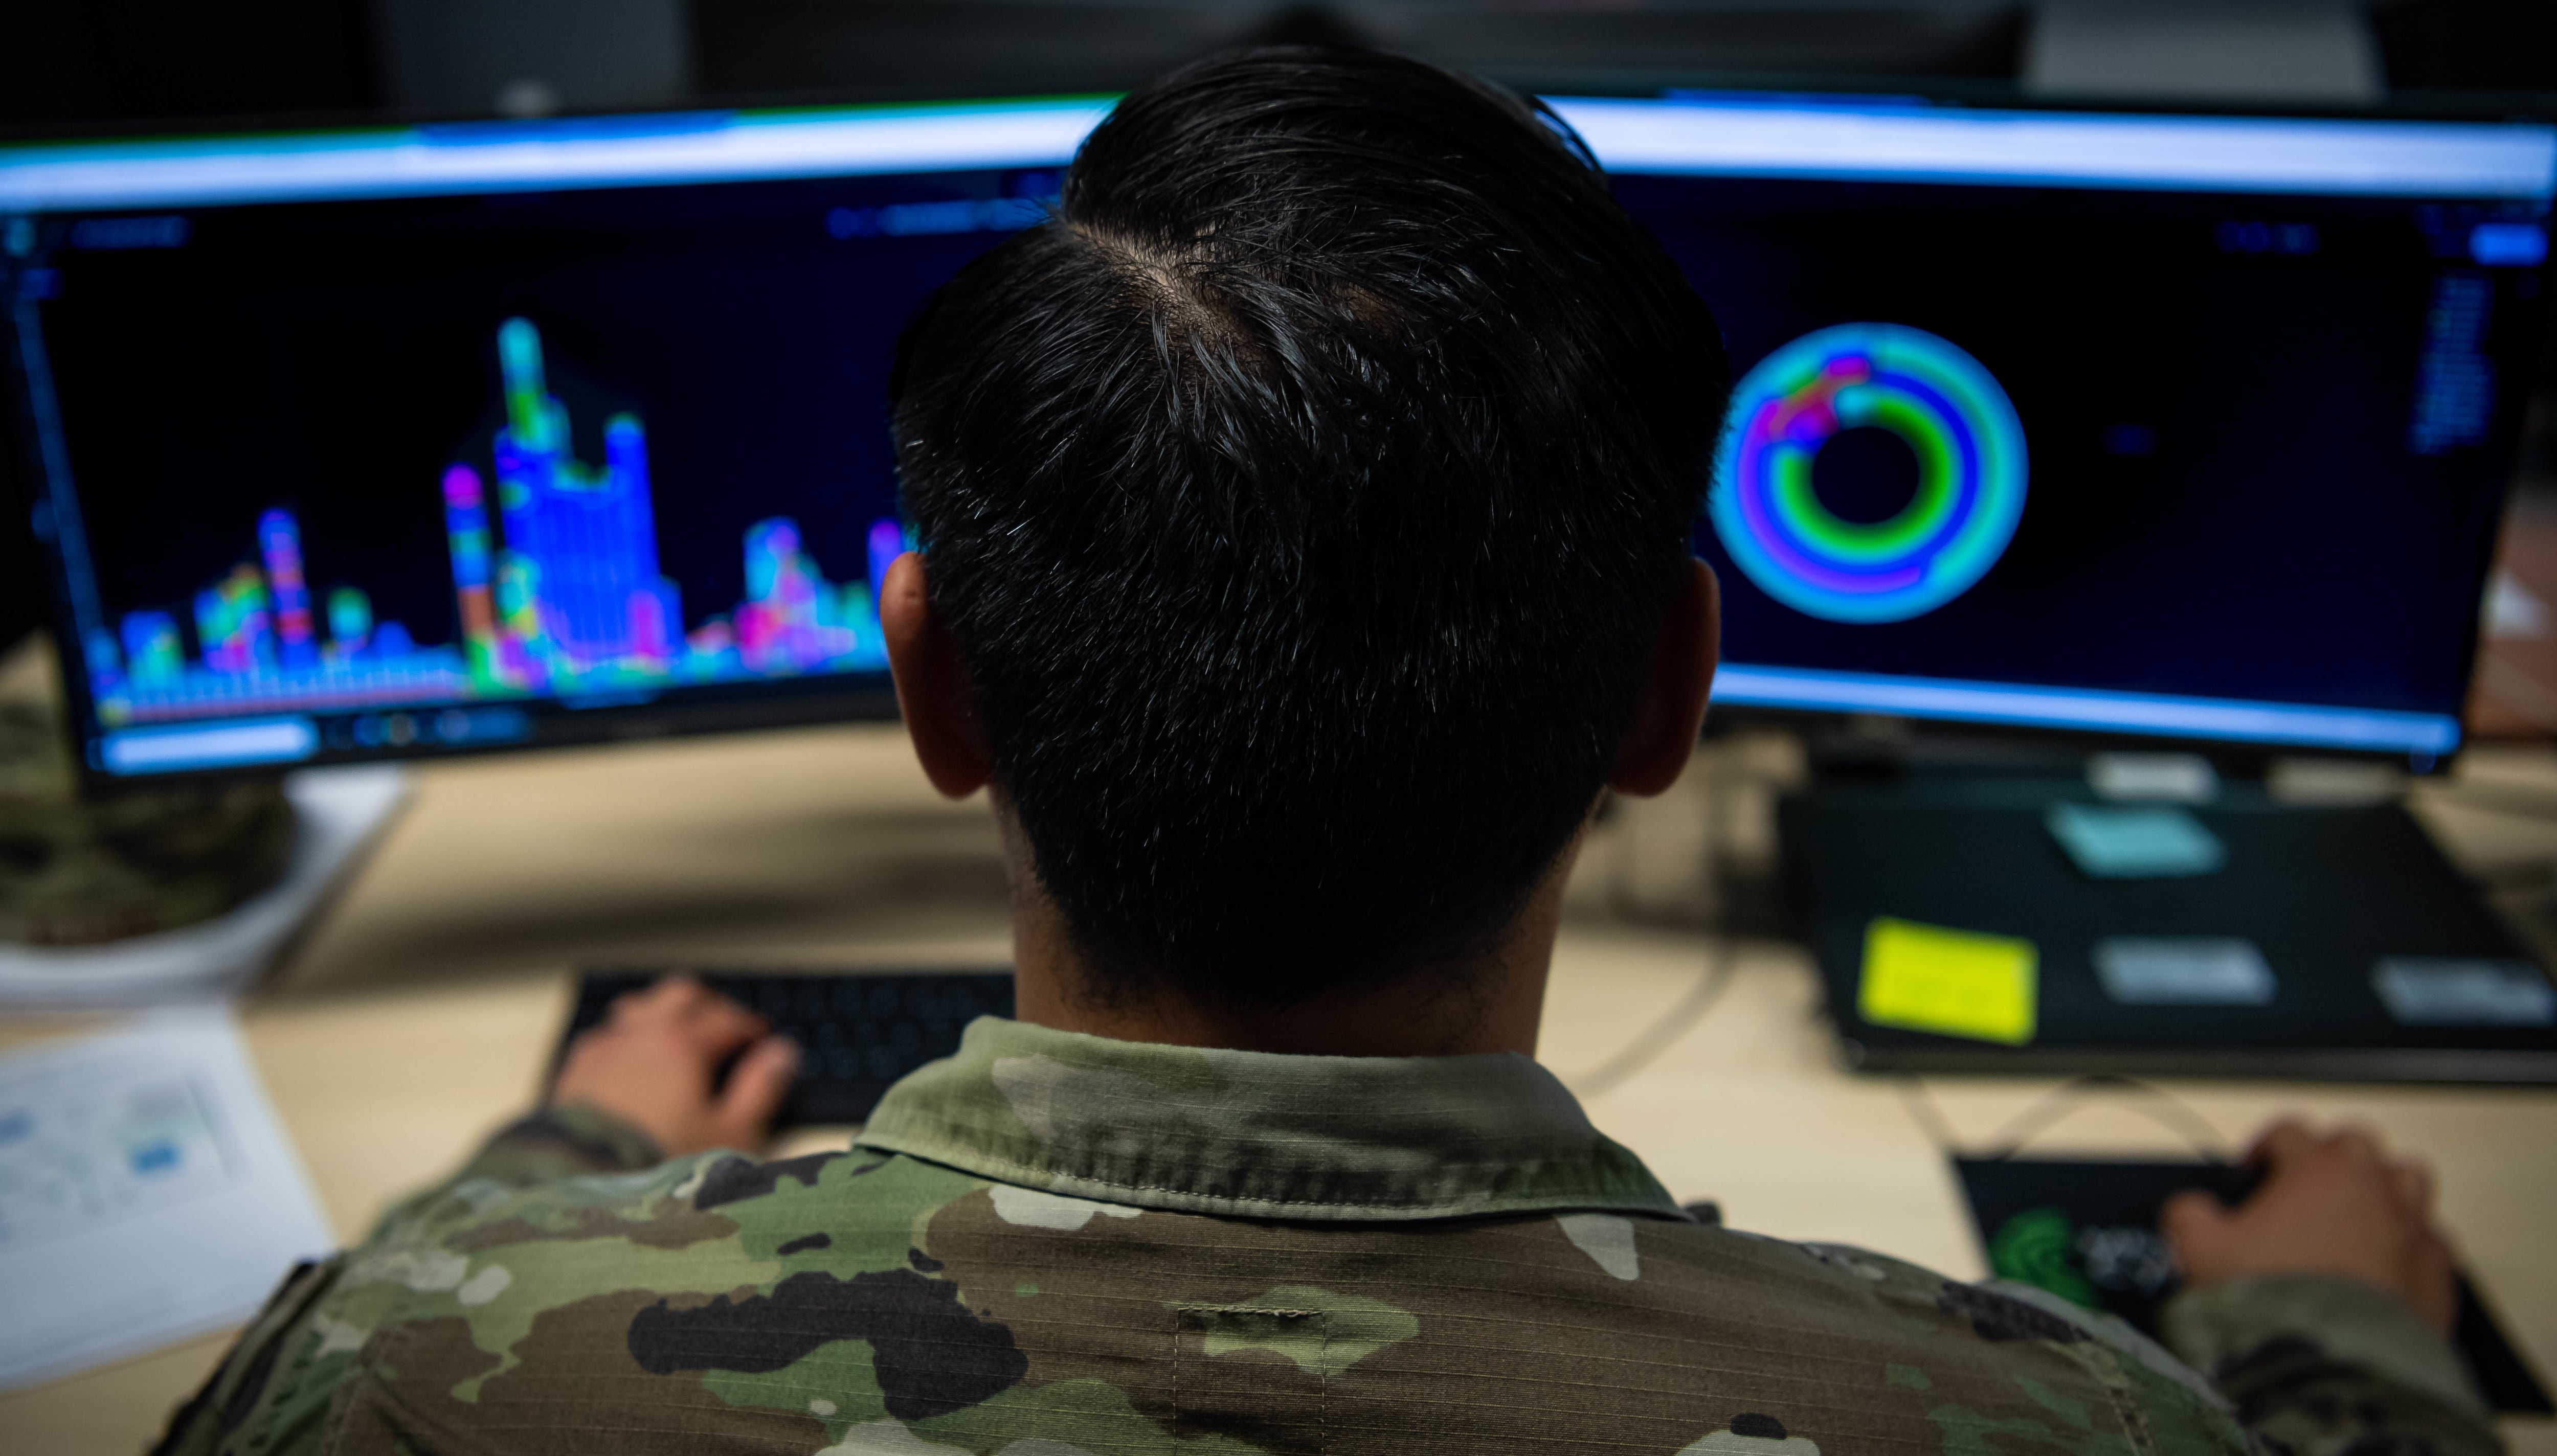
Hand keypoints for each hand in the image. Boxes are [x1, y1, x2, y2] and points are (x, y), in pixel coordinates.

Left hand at [550, 976, 798, 1156]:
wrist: (585, 1186)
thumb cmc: (661, 1163)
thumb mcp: (731, 1133)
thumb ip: (760, 1088)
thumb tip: (781, 1054)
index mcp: (684, 1044)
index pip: (728, 1019)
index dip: (750, 1026)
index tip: (761, 1036)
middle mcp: (641, 1036)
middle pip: (682, 995)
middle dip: (709, 1004)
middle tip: (725, 1021)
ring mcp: (604, 1050)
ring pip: (638, 1007)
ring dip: (663, 1011)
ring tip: (676, 1030)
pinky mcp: (575, 1072)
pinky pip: (604, 1036)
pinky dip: (625, 1037)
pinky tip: (630, 1059)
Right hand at [2163, 1119, 2456, 1334]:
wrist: (2336, 1365)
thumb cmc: (2275, 1301)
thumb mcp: (2200, 1251)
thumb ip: (2188, 1217)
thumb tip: (2189, 1212)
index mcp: (2316, 1170)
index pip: (2289, 1132)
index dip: (2263, 1149)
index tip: (2251, 1174)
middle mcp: (2373, 1188)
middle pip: (2356, 1144)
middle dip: (2330, 1159)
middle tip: (2304, 1190)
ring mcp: (2413, 1229)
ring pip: (2408, 1183)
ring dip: (2381, 1192)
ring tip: (2354, 1220)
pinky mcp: (2439, 1275)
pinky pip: (2431, 1245)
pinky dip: (2409, 1249)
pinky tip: (2384, 1270)